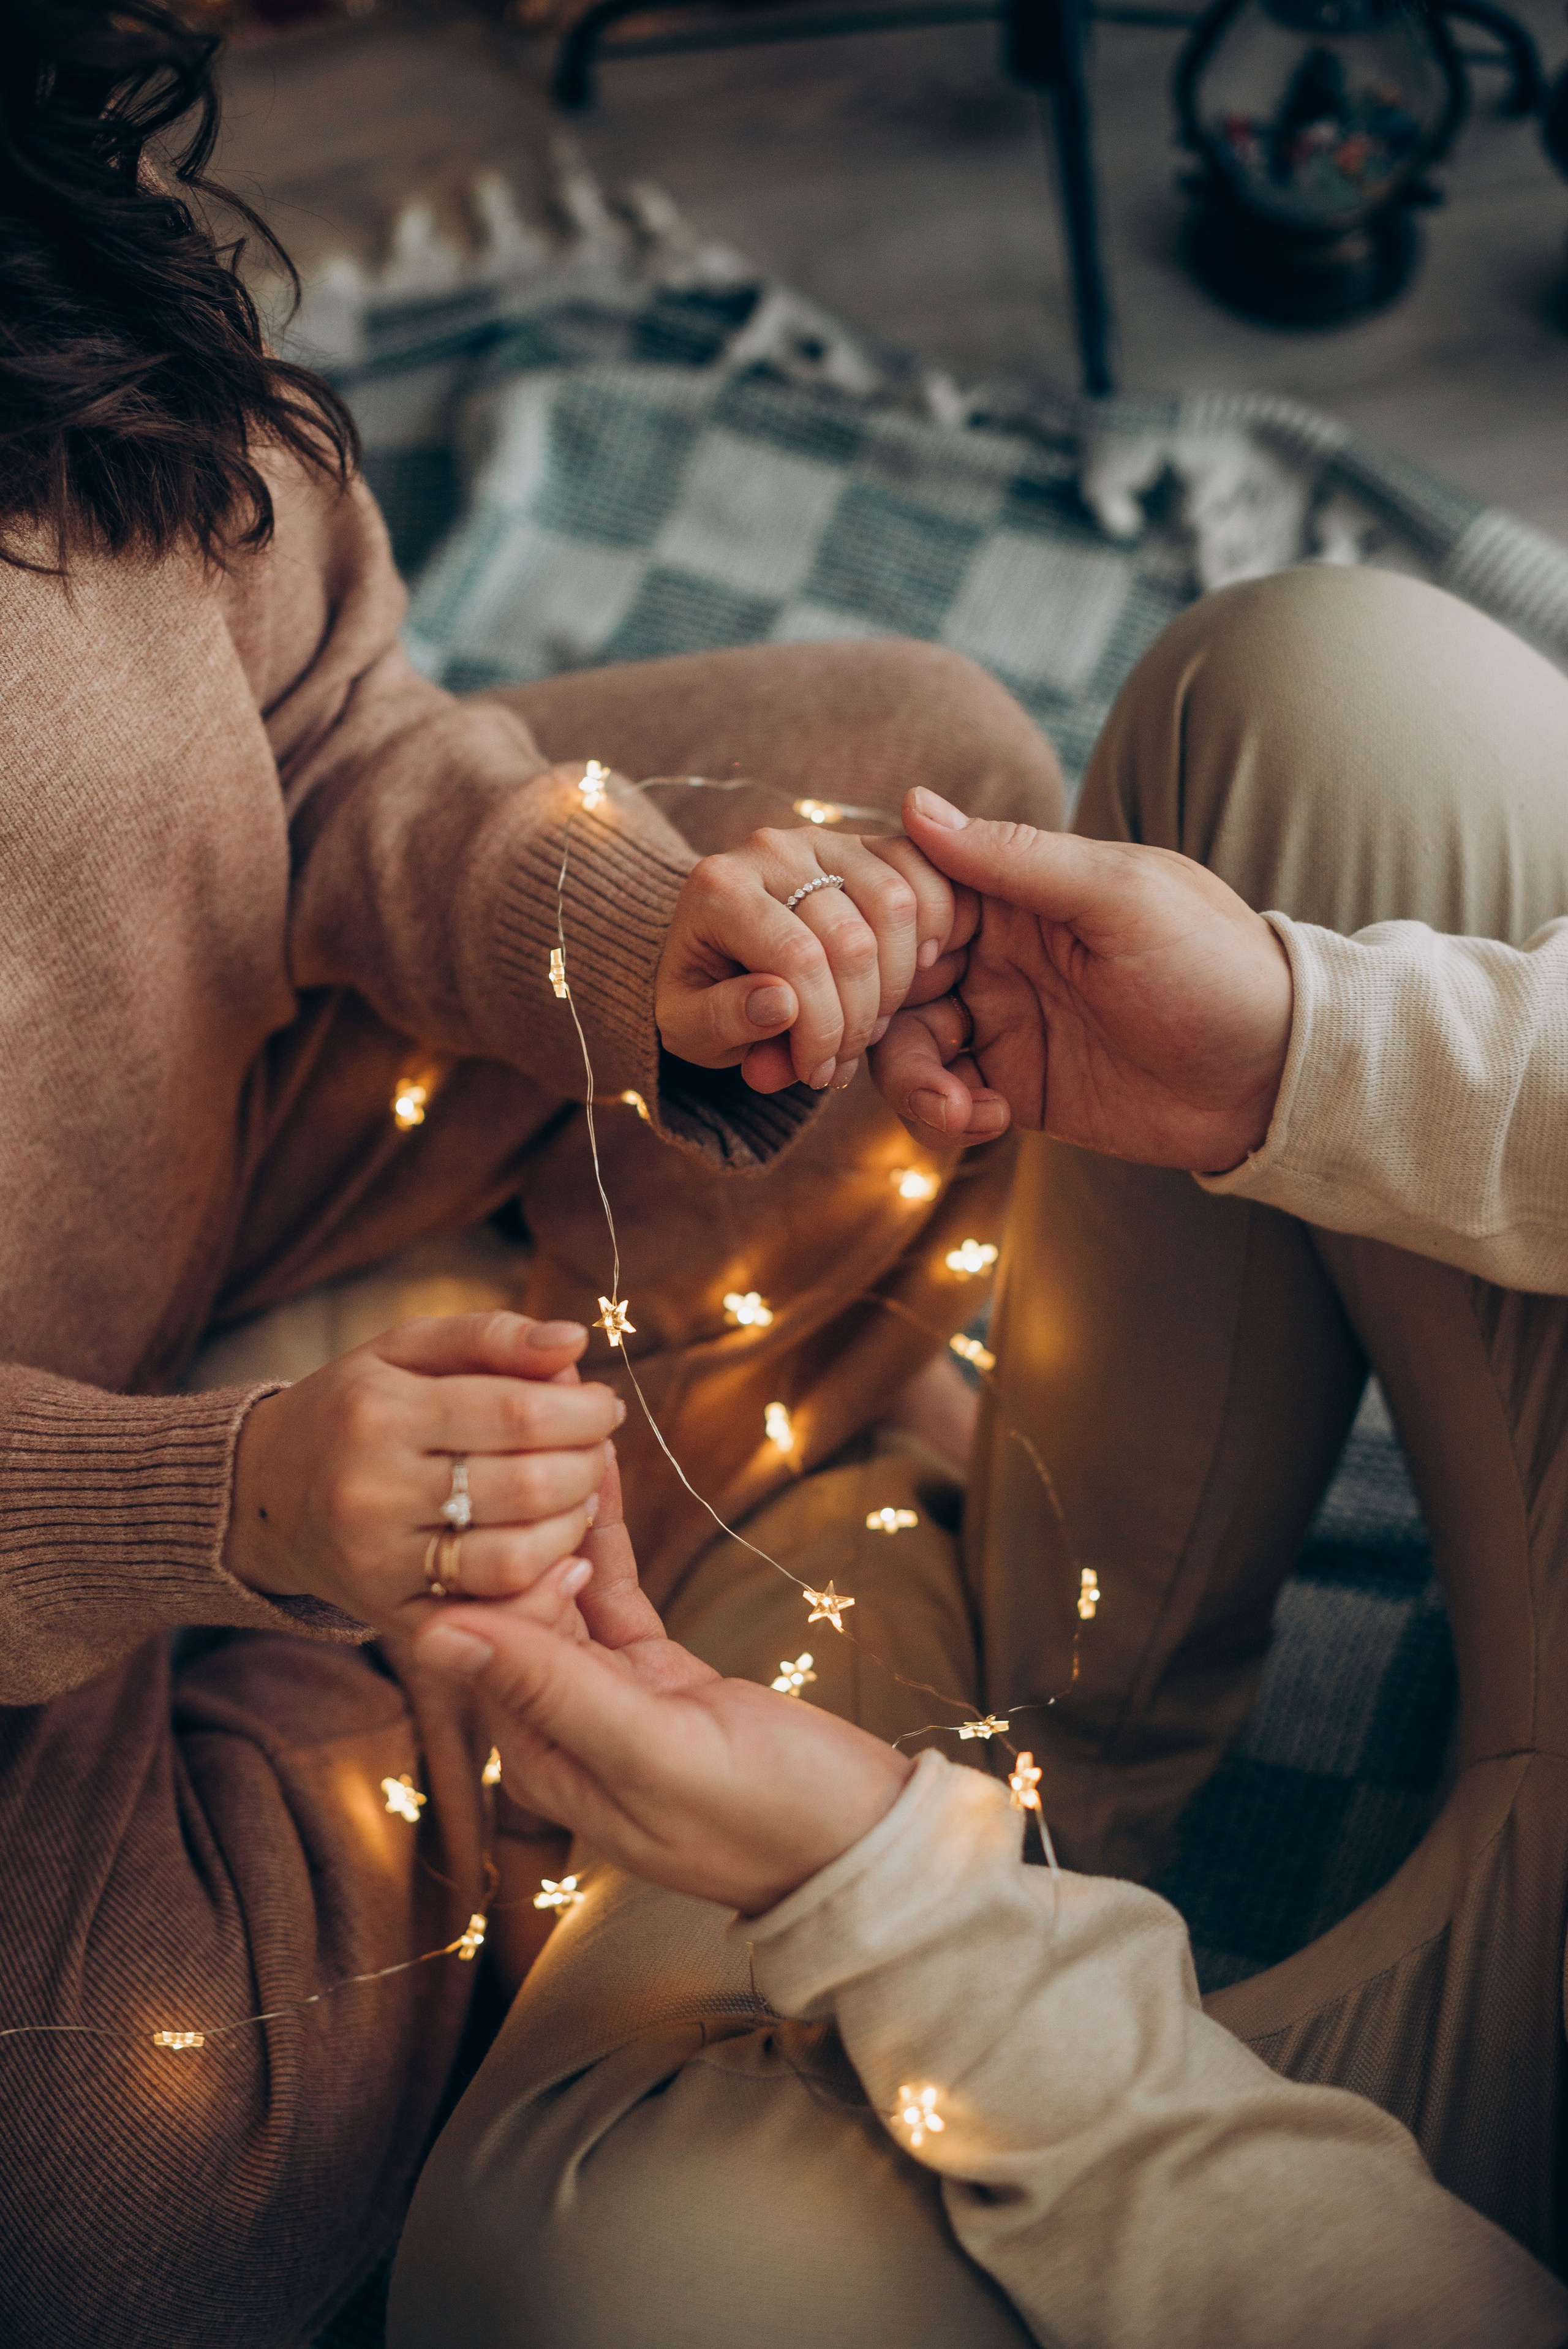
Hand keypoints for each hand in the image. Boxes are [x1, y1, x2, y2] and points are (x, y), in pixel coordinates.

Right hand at [225, 1312, 624, 1633]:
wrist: (264, 1493)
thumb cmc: (354, 1406)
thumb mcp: (404, 1349)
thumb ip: (491, 1336)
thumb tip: (575, 1339)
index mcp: (380, 1413)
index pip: (517, 1414)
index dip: (583, 1411)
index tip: (605, 1405)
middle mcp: (372, 1492)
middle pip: (524, 1487)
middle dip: (586, 1466)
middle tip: (597, 1451)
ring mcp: (379, 1563)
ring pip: (513, 1558)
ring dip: (571, 1528)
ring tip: (577, 1498)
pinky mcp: (388, 1615)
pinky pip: (487, 1618)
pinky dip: (542, 1593)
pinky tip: (564, 1560)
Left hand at [415, 1458, 912, 1914]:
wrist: (870, 1843)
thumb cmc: (771, 1816)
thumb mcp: (655, 1750)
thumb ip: (550, 1690)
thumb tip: (435, 1635)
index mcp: (543, 1761)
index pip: (486, 1640)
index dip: (489, 1550)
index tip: (496, 1466)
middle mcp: (561, 1732)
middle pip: (518, 1608)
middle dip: (517, 1518)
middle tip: (526, 1417)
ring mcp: (611, 1702)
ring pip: (565, 1593)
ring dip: (561, 1516)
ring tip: (560, 1424)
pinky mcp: (659, 1678)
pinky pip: (615, 1596)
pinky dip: (607, 1539)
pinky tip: (602, 1474)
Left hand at [656, 825, 976, 1094]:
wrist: (711, 950)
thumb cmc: (702, 995)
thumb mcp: (687, 1026)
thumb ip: (721, 1019)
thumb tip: (781, 1005)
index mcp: (718, 889)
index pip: (797, 959)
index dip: (821, 1029)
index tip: (815, 1073)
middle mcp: (770, 850)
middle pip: (852, 939)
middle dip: (858, 1020)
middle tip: (841, 1062)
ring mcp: (821, 841)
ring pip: (894, 904)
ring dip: (896, 983)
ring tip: (869, 1027)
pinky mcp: (862, 843)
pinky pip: (920, 870)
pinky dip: (934, 923)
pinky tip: (915, 971)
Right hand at [870, 789, 1293, 1173]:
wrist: (1277, 1076)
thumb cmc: (1215, 966)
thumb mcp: (1119, 898)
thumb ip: (1016, 857)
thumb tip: (914, 804)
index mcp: (1017, 890)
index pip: (908, 891)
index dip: (882, 929)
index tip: (897, 967)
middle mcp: (997, 952)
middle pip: (889, 976)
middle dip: (877, 1016)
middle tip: (902, 1050)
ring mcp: (1002, 1022)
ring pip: (902, 1045)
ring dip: (912, 1080)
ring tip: (961, 1109)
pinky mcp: (1014, 1087)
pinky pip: (941, 1099)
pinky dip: (944, 1114)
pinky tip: (993, 1121)